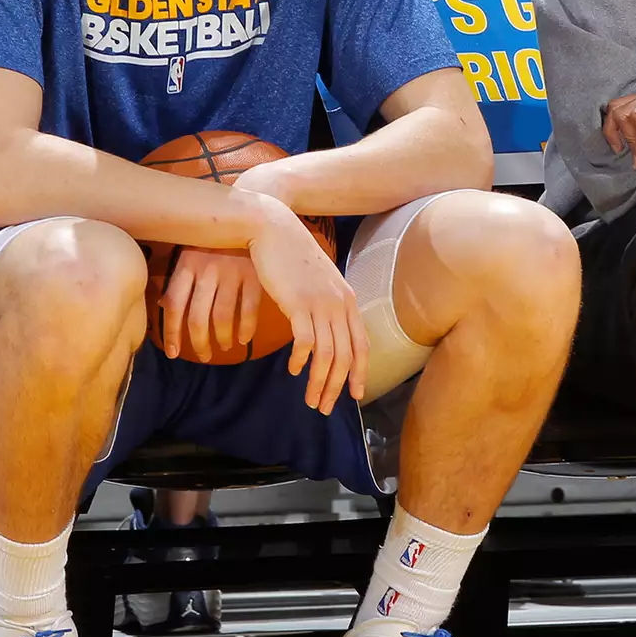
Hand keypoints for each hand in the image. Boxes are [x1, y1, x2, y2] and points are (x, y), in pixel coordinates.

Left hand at [159, 247, 261, 361]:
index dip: (172, 333)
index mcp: (187, 264)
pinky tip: (244, 339)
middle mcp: (208, 270)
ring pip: (223, 317)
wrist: (252, 214)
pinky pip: (249, 308)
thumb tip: (163, 306)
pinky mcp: (255, 275)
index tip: (173, 353)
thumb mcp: (192, 252)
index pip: (174, 305)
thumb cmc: (216, 238)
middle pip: (198, 317)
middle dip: (199, 343)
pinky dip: (246, 328)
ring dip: (222, 339)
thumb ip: (179, 279)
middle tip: (203, 356)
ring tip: (223, 347)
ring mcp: (232, 272)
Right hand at [242, 193, 367, 413]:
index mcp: (347, 300)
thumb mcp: (318, 282)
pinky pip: (305, 342)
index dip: (360, 372)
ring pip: (328, 355)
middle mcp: (340, 304)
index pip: (362, 345)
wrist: (274, 229)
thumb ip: (326, 304)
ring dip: (318, 382)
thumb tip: (326, 328)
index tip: (354, 395)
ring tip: (309, 399)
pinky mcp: (298, 303)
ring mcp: (321, 303)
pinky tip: (292, 369)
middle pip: (346, 356)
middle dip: (337, 387)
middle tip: (323, 407)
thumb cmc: (292, 256)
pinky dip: (301, 360)